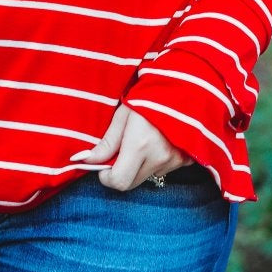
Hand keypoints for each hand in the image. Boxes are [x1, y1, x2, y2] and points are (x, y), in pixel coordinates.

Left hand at [69, 102, 189, 191]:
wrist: (183, 88)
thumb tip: (86, 160)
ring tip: (142, 141)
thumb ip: (107, 142)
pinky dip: (155, 162)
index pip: (119, 181)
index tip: (102, 167)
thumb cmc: (148, 97)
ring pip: (147, 176)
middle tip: (120, 152)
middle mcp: (159, 157)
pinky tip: (157, 142)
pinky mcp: (185, 161)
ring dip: (139, 166)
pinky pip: (163, 170)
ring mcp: (175, 161)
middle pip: (132, 183)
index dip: (107, 177)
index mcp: (140, 145)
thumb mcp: (123, 115)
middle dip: (121, 172)